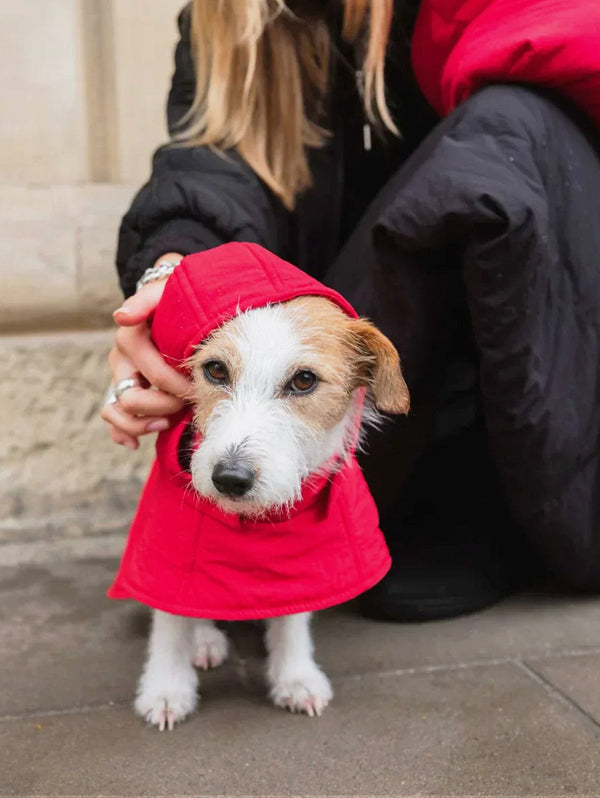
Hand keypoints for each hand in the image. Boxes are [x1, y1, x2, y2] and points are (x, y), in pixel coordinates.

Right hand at [102, 268, 190, 449]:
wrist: (172, 302)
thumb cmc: (173, 299)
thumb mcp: (164, 293)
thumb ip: (145, 300)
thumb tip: (121, 317)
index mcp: (131, 337)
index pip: (152, 371)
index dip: (174, 384)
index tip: (196, 386)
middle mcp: (122, 359)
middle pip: (131, 397)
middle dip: (163, 405)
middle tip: (188, 400)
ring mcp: (121, 377)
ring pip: (118, 412)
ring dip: (142, 424)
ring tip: (168, 421)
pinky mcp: (124, 390)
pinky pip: (113, 419)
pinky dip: (123, 434)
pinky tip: (136, 444)